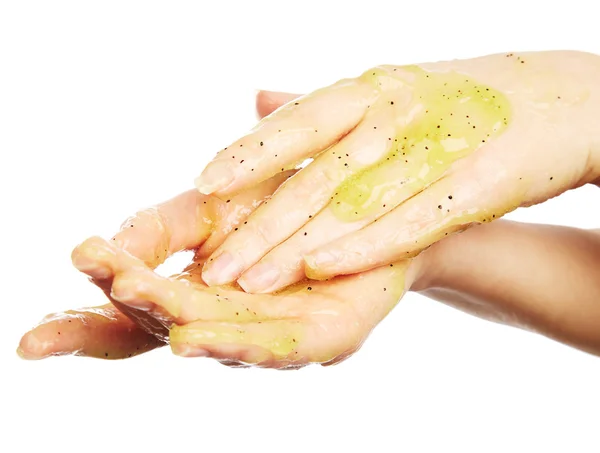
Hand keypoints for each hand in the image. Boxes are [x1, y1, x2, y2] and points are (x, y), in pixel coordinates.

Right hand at [18, 185, 413, 367]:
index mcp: (192, 286)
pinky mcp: (318, 338)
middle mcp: (223, 317)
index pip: (127, 309)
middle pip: (162, 326)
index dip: (81, 321)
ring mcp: (267, 333)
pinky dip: (236, 344)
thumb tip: (112, 238)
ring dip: (174, 327)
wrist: (373, 207)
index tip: (36, 324)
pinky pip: (275, 346)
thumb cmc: (289, 202)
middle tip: (88, 297)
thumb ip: (165, 221)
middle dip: (126, 308)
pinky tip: (197, 339)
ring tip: (139, 311)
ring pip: (211, 337)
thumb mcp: (217, 200)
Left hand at [195, 50, 599, 291]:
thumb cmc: (460, 102)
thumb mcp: (387, 93)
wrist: (561, 99)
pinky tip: (322, 271)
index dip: (249, 155)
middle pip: (315, 174)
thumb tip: (256, 100)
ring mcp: (437, 144)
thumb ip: (320, 106)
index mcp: (371, 88)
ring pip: (355, 202)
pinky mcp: (479, 181)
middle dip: (261, 224)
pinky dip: (367, 245)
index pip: (297, 123)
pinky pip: (414, 219)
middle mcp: (397, 110)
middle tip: (212, 264)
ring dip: (298, 245)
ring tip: (249, 282)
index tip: (204, 188)